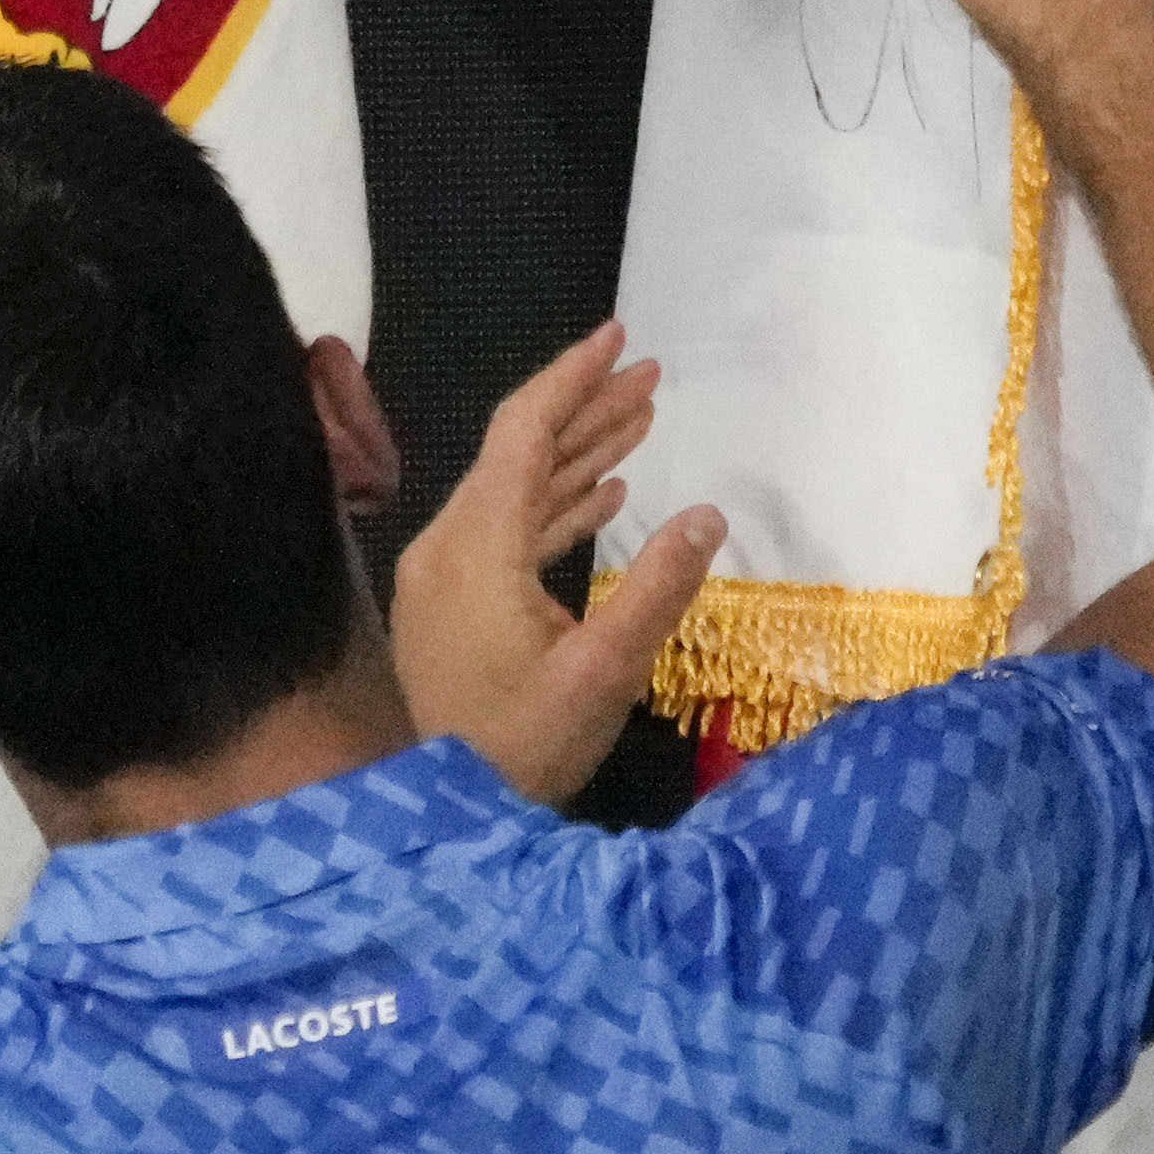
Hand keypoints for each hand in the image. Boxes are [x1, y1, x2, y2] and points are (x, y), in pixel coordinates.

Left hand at [393, 321, 725, 805]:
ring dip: (576, 455)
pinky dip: (556, 505)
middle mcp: (450, 544)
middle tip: (652, 376)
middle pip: (520, 451)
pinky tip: (606, 495)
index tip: (620, 336)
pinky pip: (508, 530)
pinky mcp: (453, 606)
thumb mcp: (603, 674)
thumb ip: (658, 590)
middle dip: (587, 409)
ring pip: (515, 490)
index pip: (524, 431)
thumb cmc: (523, 746)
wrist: (444, 817)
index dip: (573, 378)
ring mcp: (447, 576)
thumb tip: (709, 515)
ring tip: (642, 420)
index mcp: (477, 544)